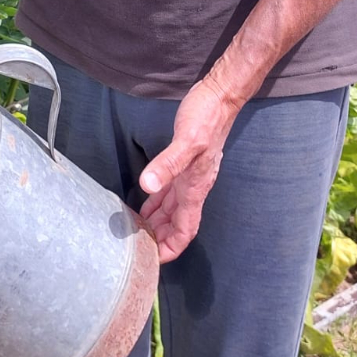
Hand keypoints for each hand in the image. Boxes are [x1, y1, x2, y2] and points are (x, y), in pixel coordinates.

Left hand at [138, 77, 241, 262]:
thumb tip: (148, 186)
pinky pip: (169, 190)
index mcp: (195, 188)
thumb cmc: (206, 118)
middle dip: (160, 239)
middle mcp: (193, 186)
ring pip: (172, 209)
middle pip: (176, 224)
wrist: (220, 97)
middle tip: (138, 249)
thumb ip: (167, 164)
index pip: (184, 230)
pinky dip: (156, 201)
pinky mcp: (184, 162)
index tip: (155, 260)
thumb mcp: (186, 141)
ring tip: (137, 231)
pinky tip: (145, 202)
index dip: (171, 248)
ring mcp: (189, 175)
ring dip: (156, 222)